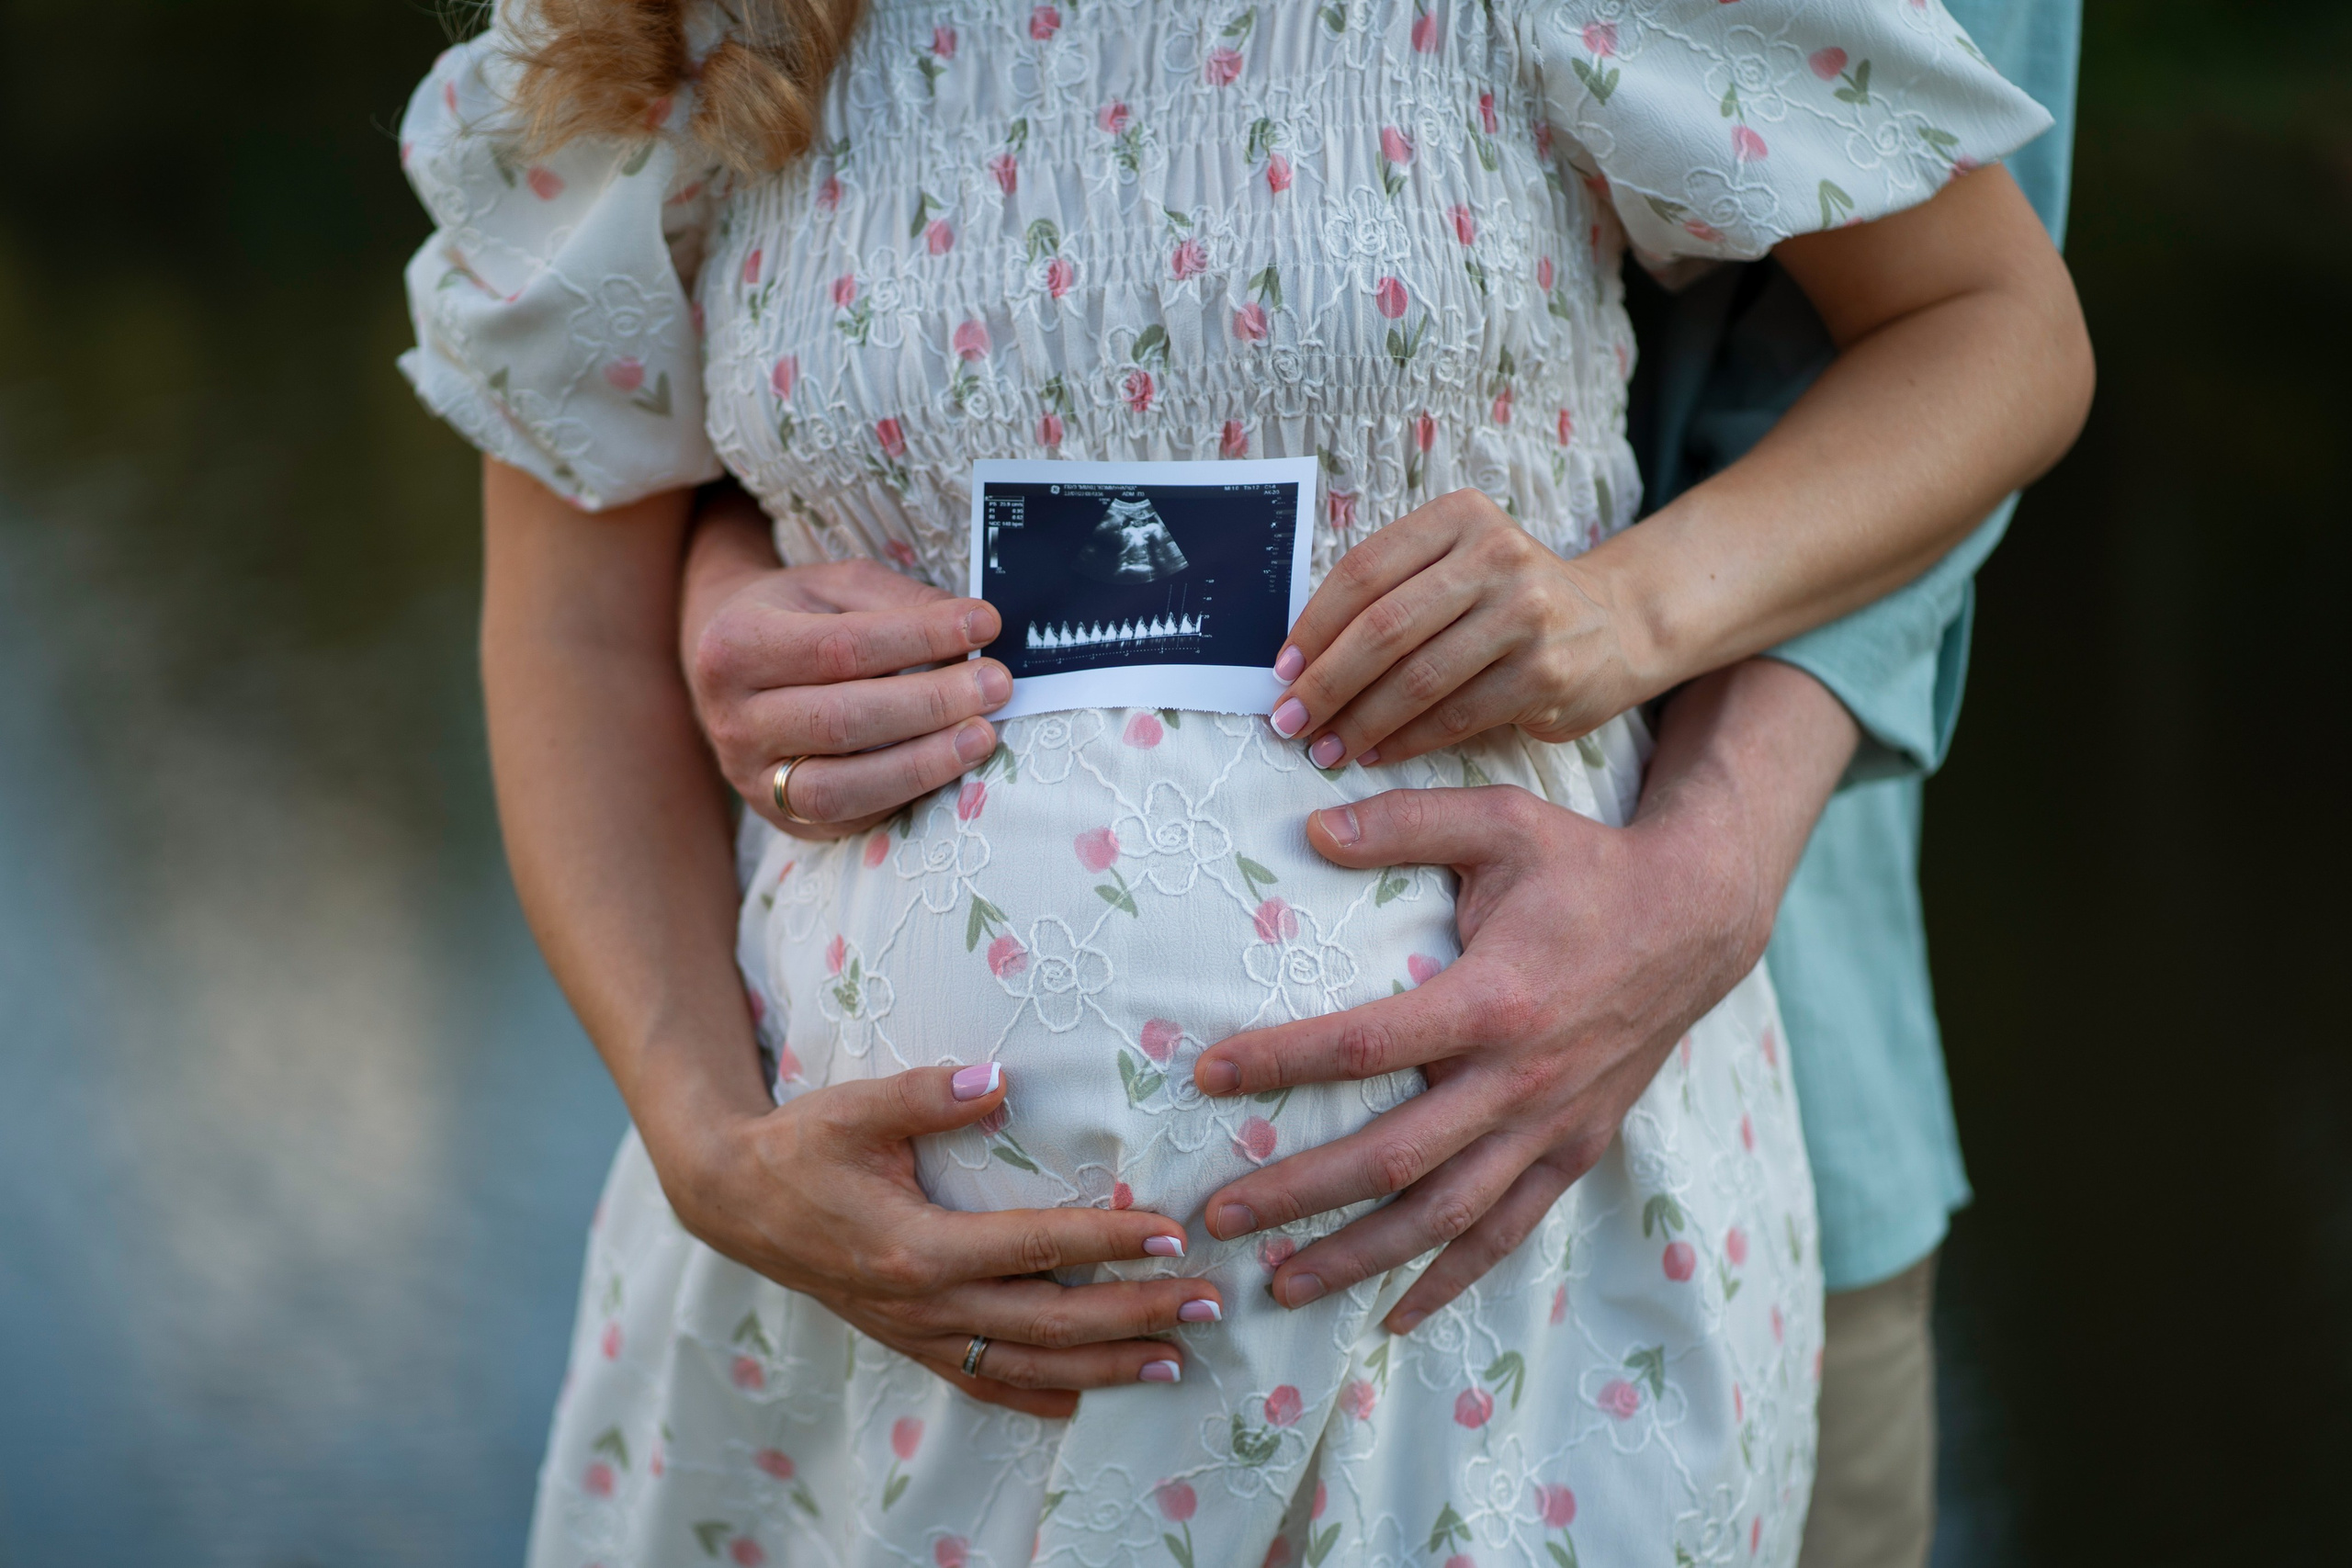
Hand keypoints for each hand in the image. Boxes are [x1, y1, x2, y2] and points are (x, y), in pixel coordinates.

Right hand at [661, 1065, 1222, 1420]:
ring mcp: (916, 1331)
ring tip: (1178, 1364)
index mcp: (917, 1247)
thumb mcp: (855, 1107)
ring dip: (1105, 1367)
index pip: (1036, 1245)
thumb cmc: (800, 1146)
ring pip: (1026, 1365)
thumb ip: (928, 1095)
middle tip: (1209, 1303)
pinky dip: (1037, 1396)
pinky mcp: (907, 1341)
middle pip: (1050, 1320)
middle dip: (1136, 1315)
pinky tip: (1085, 1401)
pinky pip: (980, 1383)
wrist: (733, 1202)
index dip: (1109, 1240)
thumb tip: (1001, 1081)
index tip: (1174, 1233)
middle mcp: (923, 1303)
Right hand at [681, 492, 1010, 837]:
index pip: (841, 648)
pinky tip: (950, 767)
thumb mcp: (831, 586)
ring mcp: (752, 778)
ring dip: (921, 764)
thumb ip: (895, 601)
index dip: (919, 637)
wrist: (726, 666)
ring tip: (982, 735)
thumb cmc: (791, 617)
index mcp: (737, 645)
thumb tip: (970, 626)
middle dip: (929, 704)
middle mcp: (734, 719)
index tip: (985, 622)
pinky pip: (849, 817)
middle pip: (841, 720)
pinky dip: (906, 794)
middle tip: (995, 684)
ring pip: (839, 788)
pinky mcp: (783, 818)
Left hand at [1191, 661, 1857, 1330]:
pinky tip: (1393, 1316)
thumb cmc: (1587, 866)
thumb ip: (1405, 821)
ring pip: (1443, 1215)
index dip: (1281, 1062)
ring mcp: (1550, 1125)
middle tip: (1217, 1217)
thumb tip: (1309, 827)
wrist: (1698, 919)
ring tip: (1279, 1285)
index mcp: (1494, 1000)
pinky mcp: (1574, 1149)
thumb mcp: (1502, 820)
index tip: (1207, 1076)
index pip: (1367, 1045)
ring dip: (1358, 1257)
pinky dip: (1450, 1279)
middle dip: (1298, 1193)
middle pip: (1392, 1158)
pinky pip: (1505, 1231)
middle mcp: (1520, 1079)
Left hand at [1267, 489, 1640, 769]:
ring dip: (1360, 722)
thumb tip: (1301, 659)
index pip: (1364, 571)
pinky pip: (1455, 716)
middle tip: (1289, 721)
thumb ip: (1392, 591)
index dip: (1313, 626)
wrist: (1615, 625)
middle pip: (1384, 627)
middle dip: (1326, 683)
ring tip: (1325, 747)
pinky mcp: (1545, 673)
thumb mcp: (1457, 564)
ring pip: (1418, 679)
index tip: (1281, 671)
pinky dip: (1406, 741)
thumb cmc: (1508, 600)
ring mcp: (1527, 614)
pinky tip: (1376, 754)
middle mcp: (1497, 556)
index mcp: (1460, 517)